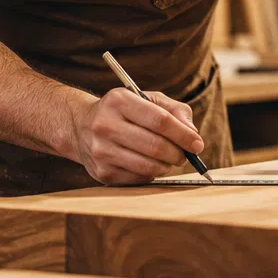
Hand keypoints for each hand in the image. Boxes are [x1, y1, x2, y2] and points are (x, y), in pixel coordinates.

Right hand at [69, 89, 203, 184]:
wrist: (80, 127)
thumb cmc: (122, 111)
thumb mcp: (146, 99)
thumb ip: (174, 110)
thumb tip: (192, 133)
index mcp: (119, 101)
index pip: (160, 120)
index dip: (183, 134)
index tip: (198, 144)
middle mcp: (105, 125)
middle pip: (155, 146)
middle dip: (178, 153)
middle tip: (185, 155)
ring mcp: (101, 151)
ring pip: (148, 166)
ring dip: (167, 166)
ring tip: (169, 160)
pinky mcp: (101, 172)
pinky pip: (138, 178)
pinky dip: (152, 174)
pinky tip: (150, 164)